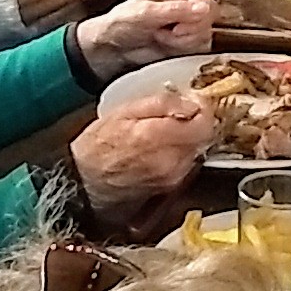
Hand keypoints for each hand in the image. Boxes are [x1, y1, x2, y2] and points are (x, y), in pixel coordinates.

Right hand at [71, 86, 210, 216]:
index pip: (205, 123)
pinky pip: (188, 163)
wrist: (85, 181)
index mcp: (158, 138)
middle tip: (176, 114)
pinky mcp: (171, 187)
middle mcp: (171, 162)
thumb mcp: (124, 110)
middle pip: (204, 137)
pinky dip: (181, 152)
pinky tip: (161, 148)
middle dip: (195, 123)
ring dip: (188, 138)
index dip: (202, 109)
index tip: (193, 102)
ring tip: (164, 131)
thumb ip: (162, 104)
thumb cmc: (98, 146)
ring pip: (198, 150)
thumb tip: (192, 102)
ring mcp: (173, 178)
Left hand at [73, 0, 217, 70]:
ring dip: (182, 44)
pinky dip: (182, 52)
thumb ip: (176, 11)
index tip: (174, 27)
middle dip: (186, 34)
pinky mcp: (189, 40)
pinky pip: (199, 50)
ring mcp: (191, 22)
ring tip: (161, 37)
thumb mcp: (146, 14)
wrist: (113, 46)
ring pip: (204, 38)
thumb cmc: (122, 23)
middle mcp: (190, 1)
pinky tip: (165, 46)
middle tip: (164, 33)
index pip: (208, 5)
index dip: (194, 21)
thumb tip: (205, 8)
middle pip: (209, 23)